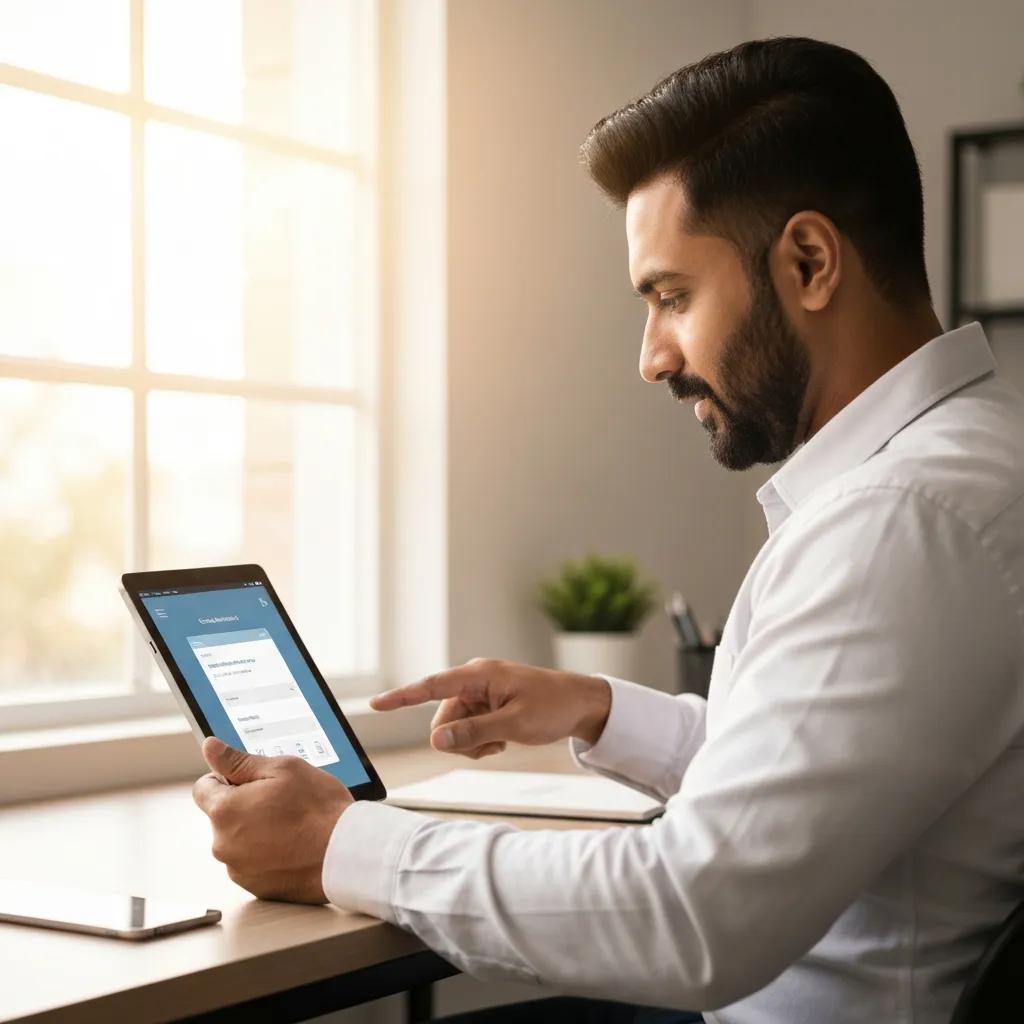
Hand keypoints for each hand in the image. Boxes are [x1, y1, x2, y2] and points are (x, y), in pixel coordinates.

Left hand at [192, 737, 352, 903]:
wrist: (345, 854)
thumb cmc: (318, 809)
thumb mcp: (282, 769)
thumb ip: (239, 760)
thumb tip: (210, 748)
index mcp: (225, 811)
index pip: (203, 788)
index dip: (227, 777)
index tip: (252, 780)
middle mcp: (223, 844)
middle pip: (223, 816)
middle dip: (245, 805)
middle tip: (281, 800)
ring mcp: (239, 869)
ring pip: (239, 840)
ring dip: (256, 831)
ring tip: (292, 825)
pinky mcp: (256, 887)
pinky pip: (253, 863)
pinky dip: (268, 854)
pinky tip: (293, 845)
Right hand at [370, 657, 610, 758]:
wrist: (581, 706)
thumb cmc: (552, 708)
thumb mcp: (514, 725)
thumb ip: (473, 733)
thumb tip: (436, 740)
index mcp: (478, 675)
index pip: (431, 686)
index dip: (401, 697)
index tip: (374, 704)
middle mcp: (474, 681)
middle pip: (441, 719)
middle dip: (459, 740)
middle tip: (492, 745)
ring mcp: (479, 695)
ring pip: (453, 729)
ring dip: (472, 743)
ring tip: (502, 740)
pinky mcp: (486, 707)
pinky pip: (467, 731)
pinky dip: (481, 741)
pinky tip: (503, 739)